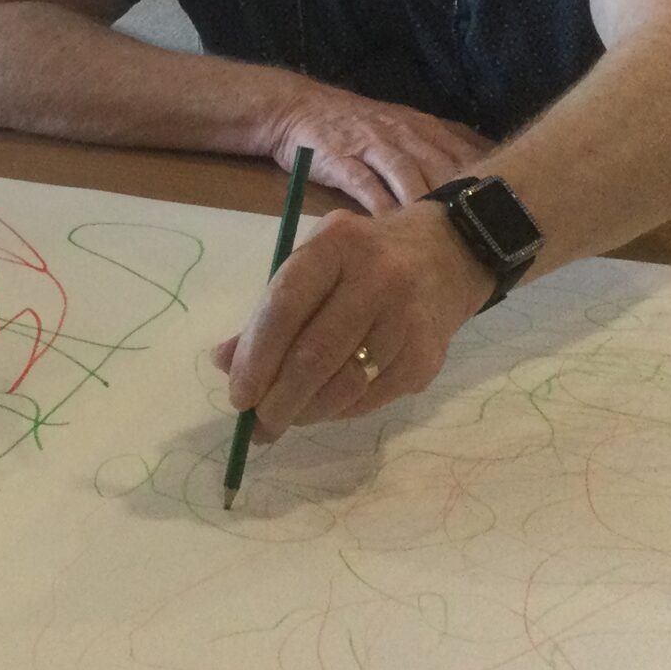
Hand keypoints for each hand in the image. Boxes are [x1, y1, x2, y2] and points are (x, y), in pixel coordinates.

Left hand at [214, 202, 495, 439]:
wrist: (446, 256)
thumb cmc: (359, 262)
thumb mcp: (314, 264)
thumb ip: (269, 311)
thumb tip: (224, 363)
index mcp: (336, 246)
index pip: (286, 306)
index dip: (257, 356)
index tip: (239, 394)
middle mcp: (378, 278)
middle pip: (315, 354)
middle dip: (278, 398)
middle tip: (258, 423)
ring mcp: (407, 319)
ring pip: (345, 385)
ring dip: (306, 411)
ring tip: (284, 419)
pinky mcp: (426, 357)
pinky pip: (371, 398)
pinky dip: (338, 411)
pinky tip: (322, 408)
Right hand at [269, 85, 489, 214]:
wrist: (297, 108)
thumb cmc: (354, 124)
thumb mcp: (403, 126)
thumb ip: (440, 147)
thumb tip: (486, 171)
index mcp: (424, 127)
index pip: (468, 152)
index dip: (490, 180)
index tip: (508, 210)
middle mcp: (404, 134)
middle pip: (445, 168)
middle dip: (465, 199)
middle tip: (485, 234)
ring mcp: (372, 146)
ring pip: (409, 177)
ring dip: (427, 207)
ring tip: (445, 241)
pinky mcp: (341, 161)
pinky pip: (367, 187)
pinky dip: (382, 209)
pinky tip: (394, 232)